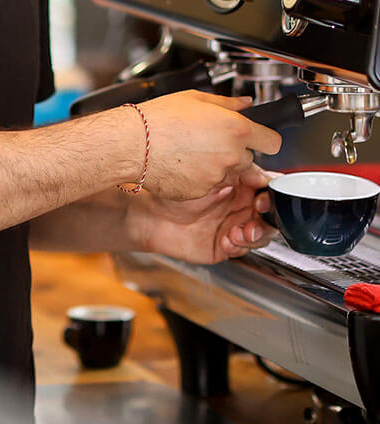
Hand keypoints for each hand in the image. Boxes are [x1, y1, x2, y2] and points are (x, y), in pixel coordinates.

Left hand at [128, 165, 276, 263]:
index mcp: (240, 184)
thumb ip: (238, 175)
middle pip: (269, 215)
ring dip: (255, 234)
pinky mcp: (224, 245)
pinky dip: (239, 245)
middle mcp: (239, 205)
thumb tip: (263, 175)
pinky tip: (229, 239)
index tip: (264, 198)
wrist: (151, 214)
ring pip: (259, 234)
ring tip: (241, 231)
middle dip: (266, 218)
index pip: (268, 190)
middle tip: (256, 215)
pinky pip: (241, 248)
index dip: (272, 196)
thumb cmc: (173, 190)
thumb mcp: (208, 177)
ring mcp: (233, 225)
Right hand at [134, 89, 280, 200]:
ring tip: (191, 152)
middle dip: (235, 152)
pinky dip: (199, 179)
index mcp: (236, 129)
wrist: (134, 144)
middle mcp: (231, 156)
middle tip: (210, 142)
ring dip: (216, 166)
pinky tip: (182, 165)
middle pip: (248, 159)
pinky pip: (209, 187)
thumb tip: (245, 104)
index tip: (257, 139)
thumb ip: (228, 103)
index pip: (273, 143)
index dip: (264, 139)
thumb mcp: (195, 99)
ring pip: (227, 174)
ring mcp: (217, 177)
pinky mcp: (202, 193)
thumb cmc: (160, 118)